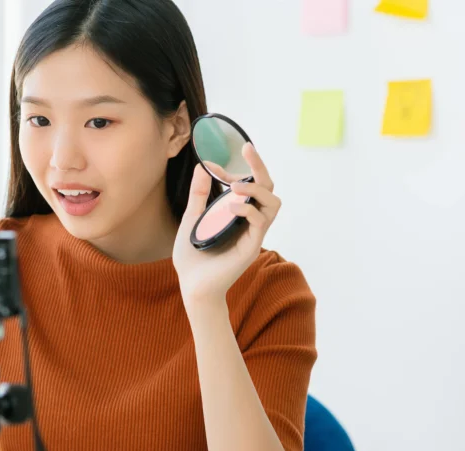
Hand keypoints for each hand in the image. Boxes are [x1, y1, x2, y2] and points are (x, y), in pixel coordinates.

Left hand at [172, 142, 281, 308]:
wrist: (192, 286)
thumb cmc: (193, 258)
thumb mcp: (192, 218)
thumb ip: (199, 194)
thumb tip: (203, 166)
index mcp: (238, 215)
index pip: (251, 186)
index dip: (238, 172)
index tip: (217, 169)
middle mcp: (250, 222)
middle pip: (269, 189)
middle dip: (260, 167)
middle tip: (248, 150)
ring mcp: (253, 234)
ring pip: (273, 203)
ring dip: (256, 189)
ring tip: (234, 186)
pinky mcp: (251, 247)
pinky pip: (260, 222)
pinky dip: (247, 209)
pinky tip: (231, 207)